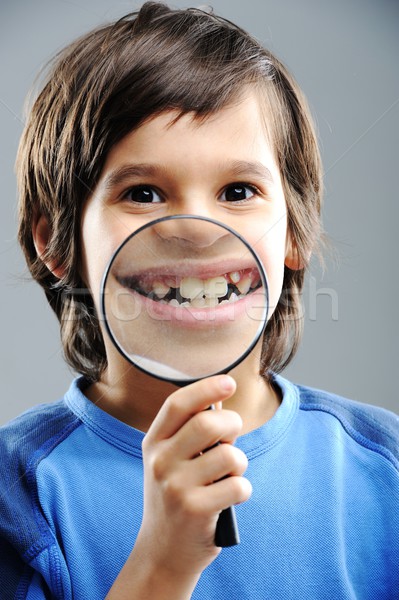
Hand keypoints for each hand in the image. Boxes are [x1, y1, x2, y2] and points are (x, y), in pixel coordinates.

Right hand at [106, 375, 251, 598]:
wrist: (162, 551)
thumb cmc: (176, 495)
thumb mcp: (170, 461)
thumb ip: (192, 433)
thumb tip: (223, 403)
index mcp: (154, 443)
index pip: (178, 404)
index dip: (205, 389)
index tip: (229, 382)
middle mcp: (160, 461)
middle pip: (207, 423)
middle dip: (232, 424)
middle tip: (233, 437)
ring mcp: (176, 487)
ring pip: (229, 455)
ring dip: (239, 463)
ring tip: (230, 474)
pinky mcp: (195, 510)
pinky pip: (238, 485)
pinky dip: (243, 489)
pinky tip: (230, 498)